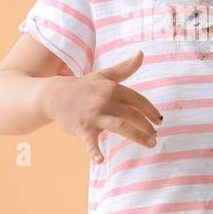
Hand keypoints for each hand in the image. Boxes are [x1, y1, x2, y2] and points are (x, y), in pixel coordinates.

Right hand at [39, 50, 163, 163]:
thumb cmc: (83, 87)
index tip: (160, 121)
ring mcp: (93, 115)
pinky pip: (89, 142)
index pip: (138, 100)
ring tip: (150, 144)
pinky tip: (101, 160)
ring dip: (137, 136)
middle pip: (133, 114)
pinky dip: (94, 152)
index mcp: (112, 88)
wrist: (53, 95)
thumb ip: (124, 68)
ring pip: (120, 126)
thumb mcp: (103, 76)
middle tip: (155, 137)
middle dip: (147, 127)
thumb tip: (141, 53)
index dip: (151, 111)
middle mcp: (105, 101)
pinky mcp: (82, 129)